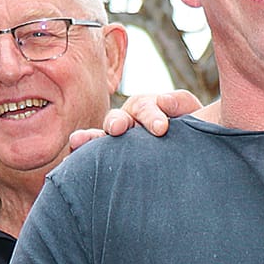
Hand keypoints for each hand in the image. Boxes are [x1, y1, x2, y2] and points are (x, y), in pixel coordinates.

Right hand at [67, 90, 207, 149]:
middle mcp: (128, 122)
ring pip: (101, 136)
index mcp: (148, 109)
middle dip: (117, 122)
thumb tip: (163, 101)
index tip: (162, 128)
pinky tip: (69, 162)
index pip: (147, 107)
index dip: (153, 115)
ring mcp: (117, 141)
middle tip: (119, 129)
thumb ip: (181, 104)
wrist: (194, 157)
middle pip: (118, 118)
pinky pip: (91, 156)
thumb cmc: (194, 133)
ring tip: (77, 141)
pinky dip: (80, 156)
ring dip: (90, 138)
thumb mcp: (195, 115)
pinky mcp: (109, 159)